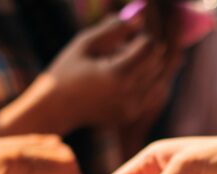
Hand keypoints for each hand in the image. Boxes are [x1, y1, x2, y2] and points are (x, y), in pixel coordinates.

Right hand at [35, 14, 175, 130]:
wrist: (57, 109)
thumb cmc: (67, 70)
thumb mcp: (86, 42)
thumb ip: (114, 28)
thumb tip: (140, 17)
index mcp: (117, 75)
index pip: (151, 45)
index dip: (145, 31)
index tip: (134, 25)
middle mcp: (130, 94)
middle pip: (158, 60)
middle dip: (148, 45)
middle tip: (129, 39)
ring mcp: (134, 107)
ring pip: (159, 76)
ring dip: (148, 61)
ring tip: (122, 56)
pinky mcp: (134, 113)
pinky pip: (152, 90)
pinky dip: (146, 77)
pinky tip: (126, 71)